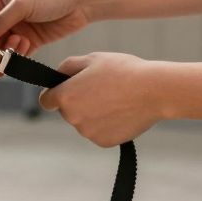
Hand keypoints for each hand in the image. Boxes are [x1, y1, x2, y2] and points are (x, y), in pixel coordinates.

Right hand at [0, 0, 90, 54]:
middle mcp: (7, 15)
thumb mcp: (22, 4)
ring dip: (7, 52)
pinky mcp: (32, 41)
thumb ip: (2, 21)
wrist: (81, 1)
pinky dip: (17, 57)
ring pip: (3, 47)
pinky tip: (22, 53)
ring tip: (17, 46)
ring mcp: (19, 28)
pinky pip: (18, 54)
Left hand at [39, 53, 163, 146]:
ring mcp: (88, 132)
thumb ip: (67, 67)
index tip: (64, 91)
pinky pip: (99, 132)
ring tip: (115, 99)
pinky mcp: (103, 142)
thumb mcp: (92, 59)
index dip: (54, 94)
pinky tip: (121, 112)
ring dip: (93, 113)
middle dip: (78, 101)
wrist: (154, 91)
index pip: (47, 101)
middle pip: (68, 111)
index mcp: (66, 96)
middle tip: (101, 89)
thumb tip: (58, 76)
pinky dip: (107, 125)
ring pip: (84, 122)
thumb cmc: (123, 71)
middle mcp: (72, 117)